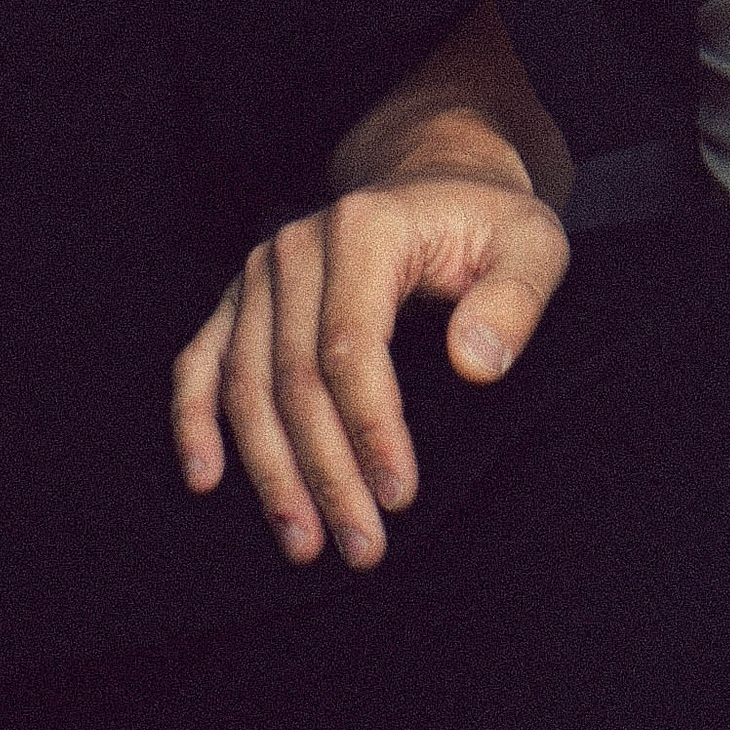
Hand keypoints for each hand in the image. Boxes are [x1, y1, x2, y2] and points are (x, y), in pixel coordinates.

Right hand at [171, 158, 569, 571]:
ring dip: (270, 472)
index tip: (399, 496)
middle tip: (362, 546)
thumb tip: (475, 365)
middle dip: (325, 471)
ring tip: (305, 542)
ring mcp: (261, 273)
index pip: (350, 345)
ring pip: (247, 385)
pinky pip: (202, 361)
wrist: (436, 183)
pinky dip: (195, 420)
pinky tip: (205, 477)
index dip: (370, 427)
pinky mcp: (242, 299)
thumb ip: (514, 299)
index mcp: (365, 229)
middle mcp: (297, 246)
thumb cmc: (488, 225)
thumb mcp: (533, 244)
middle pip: (294, 377)